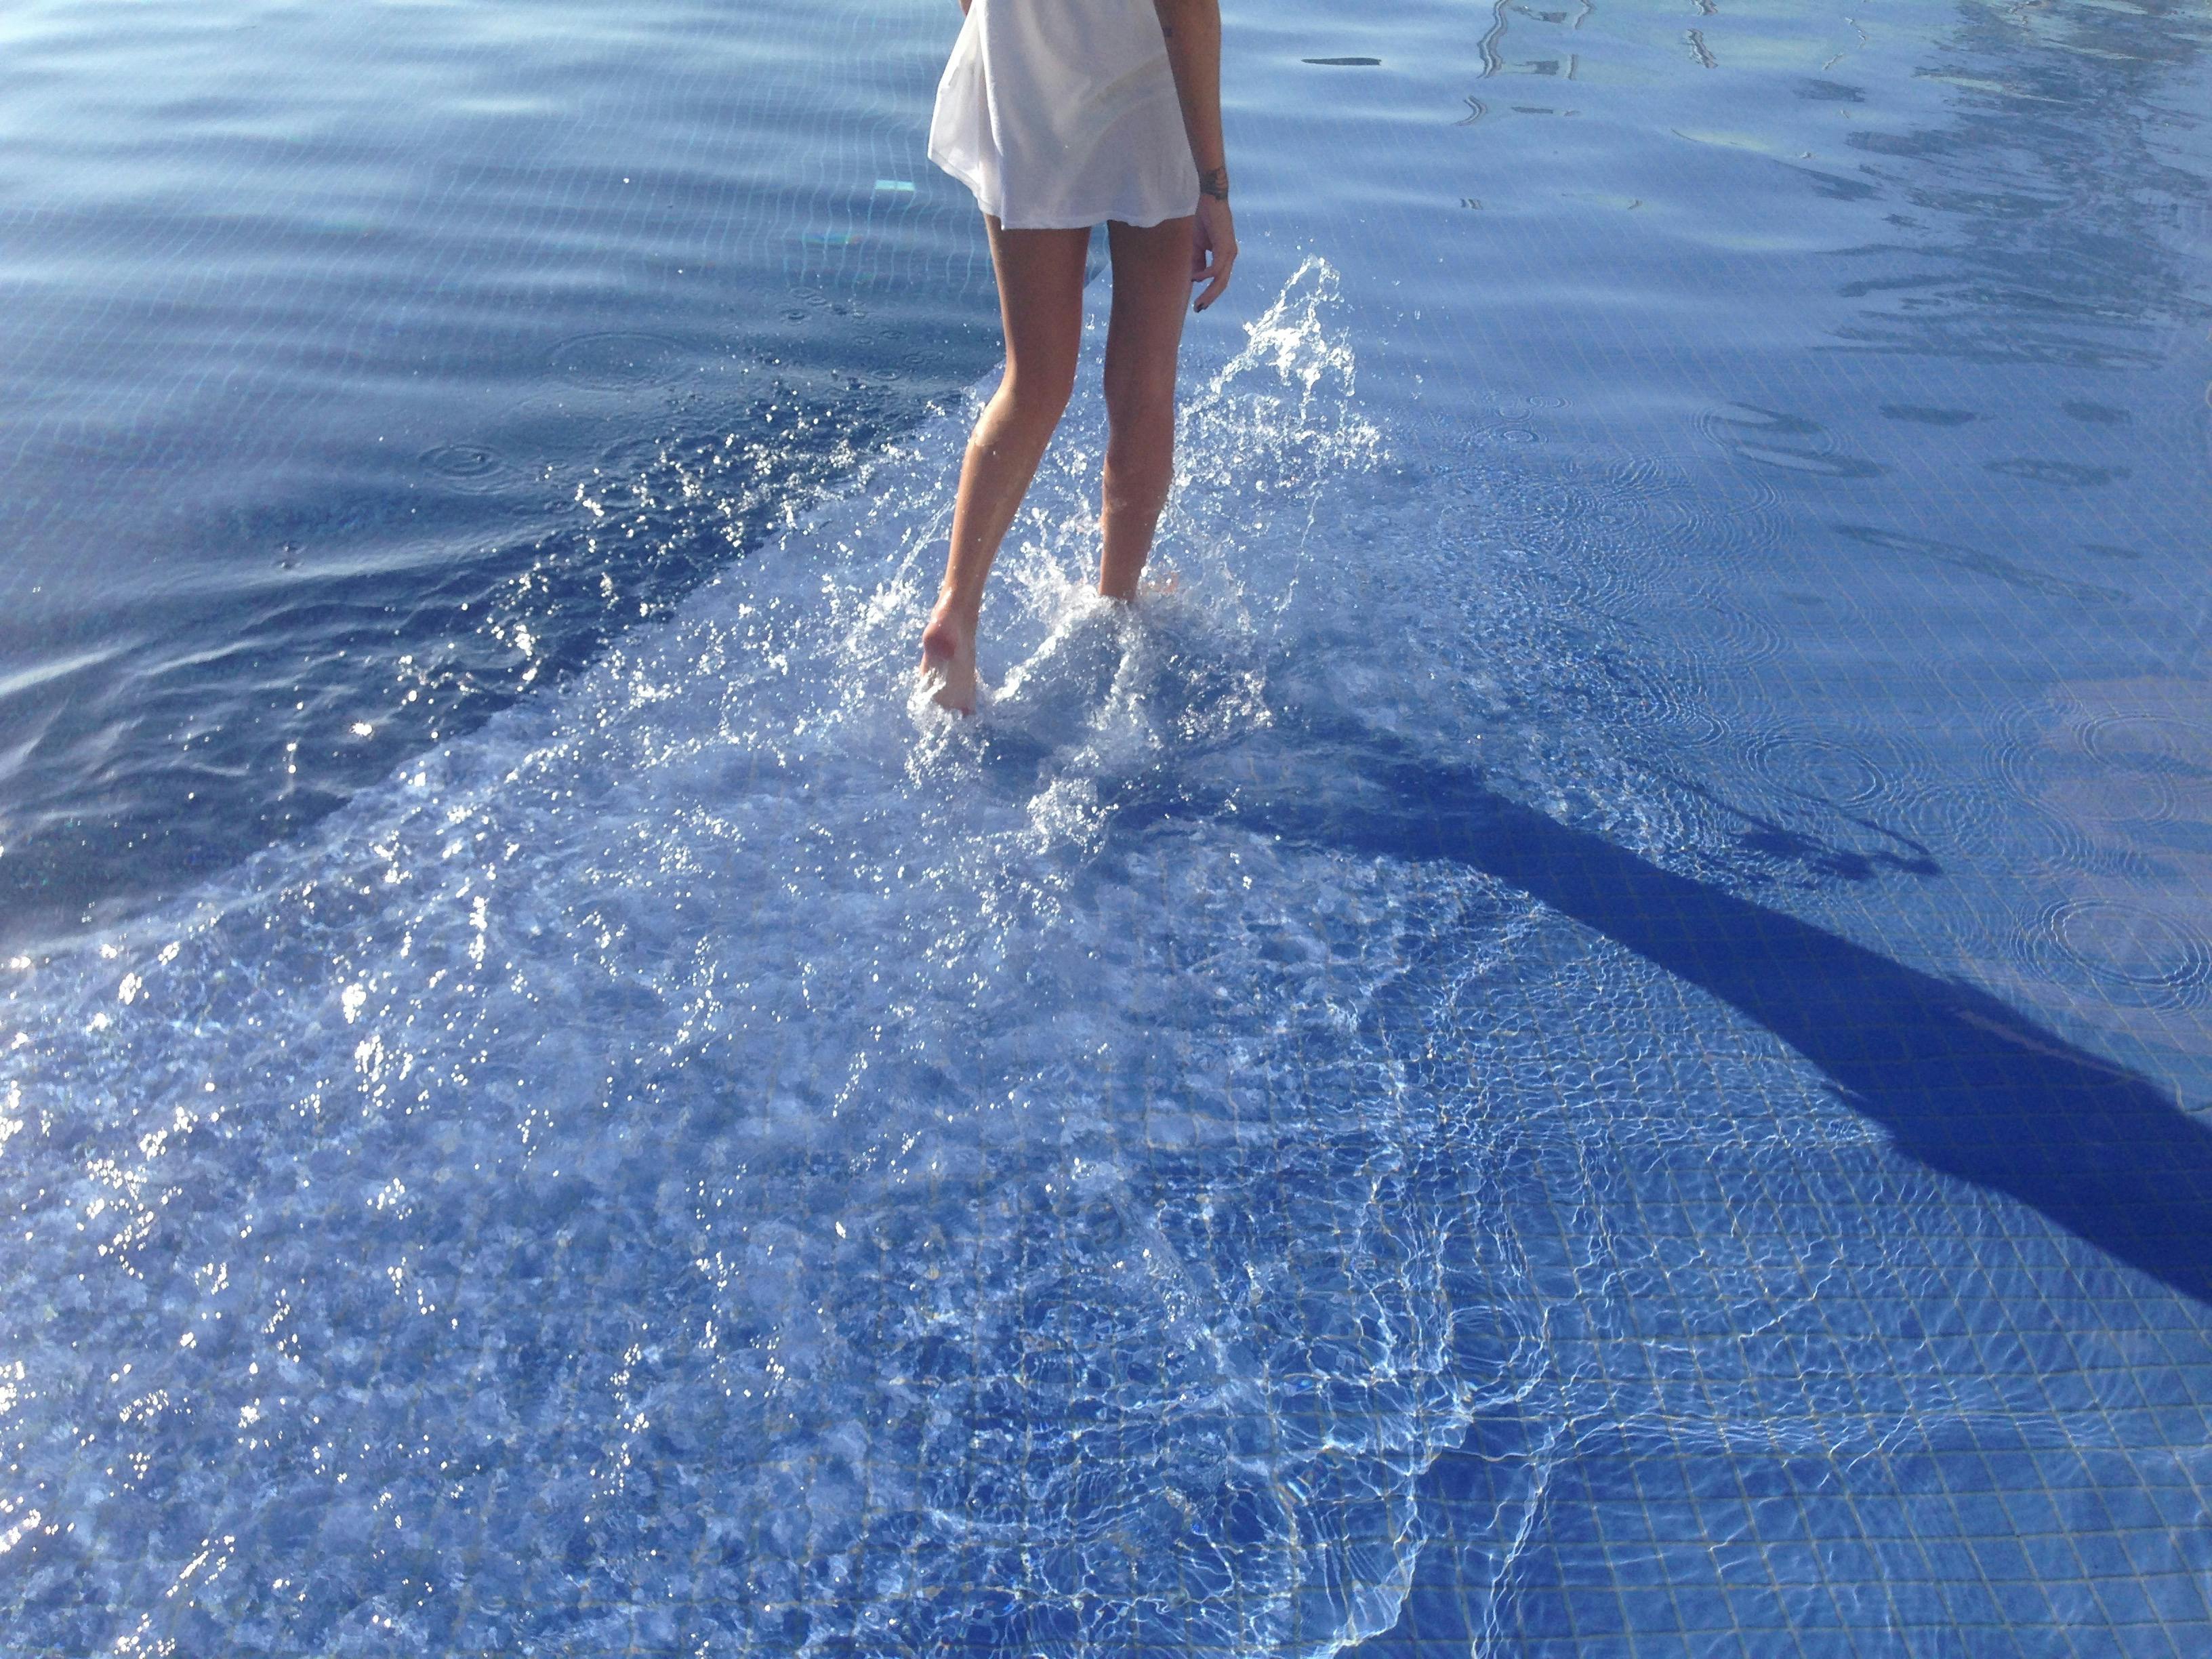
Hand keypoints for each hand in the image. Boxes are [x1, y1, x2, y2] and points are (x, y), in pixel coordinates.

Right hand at [1190, 195, 1236, 312]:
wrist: (1210, 199)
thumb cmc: (1204, 219)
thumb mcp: (1198, 245)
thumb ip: (1198, 261)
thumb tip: (1196, 278)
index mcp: (1225, 256)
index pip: (1220, 280)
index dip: (1209, 293)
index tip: (1198, 304)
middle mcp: (1230, 256)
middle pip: (1222, 284)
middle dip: (1210, 298)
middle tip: (1198, 309)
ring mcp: (1229, 251)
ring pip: (1221, 279)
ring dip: (1209, 292)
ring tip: (1198, 302)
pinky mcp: (1224, 246)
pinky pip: (1216, 267)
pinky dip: (1206, 275)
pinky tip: (1196, 278)